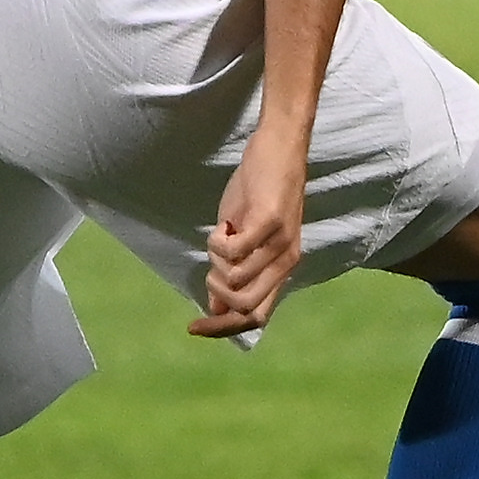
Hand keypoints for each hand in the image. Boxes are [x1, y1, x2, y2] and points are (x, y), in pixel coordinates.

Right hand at [196, 120, 310, 339]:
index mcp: (281, 268)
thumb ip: (233, 269)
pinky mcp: (271, 222)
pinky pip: (233, 250)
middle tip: (210, 268)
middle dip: (216, 294)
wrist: (279, 149)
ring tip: (219, 236)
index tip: (192, 328)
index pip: (257, 317)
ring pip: (236, 280)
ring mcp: (281, 243)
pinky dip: (217, 241)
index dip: (223, 329)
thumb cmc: (258, 191)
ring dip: (216, 261)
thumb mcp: (242, 235)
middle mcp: (286, 262)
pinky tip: (224, 223)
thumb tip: (215, 305)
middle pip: (247, 307)